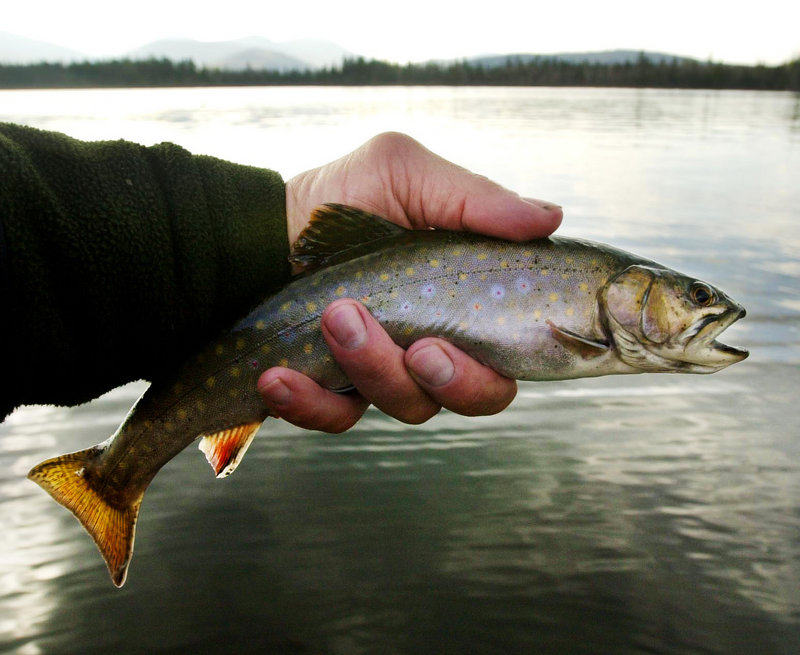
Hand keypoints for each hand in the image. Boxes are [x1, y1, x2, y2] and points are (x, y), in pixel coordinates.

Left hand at [258, 132, 562, 431]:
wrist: (266, 224)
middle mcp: (437, 346)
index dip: (501, 367)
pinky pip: (334, 418)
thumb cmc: (346, 196)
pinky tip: (275, 377)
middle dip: (449, 380)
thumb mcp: (404, 175)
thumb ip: (473, 199)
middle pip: (473, 397)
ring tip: (333, 316)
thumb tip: (548, 218)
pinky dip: (308, 404)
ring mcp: (387, 371)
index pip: (509, 361)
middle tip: (418, 345)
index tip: (455, 340)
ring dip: (373, 367)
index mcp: (468, 306)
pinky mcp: (335, 390)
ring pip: (406, 405)